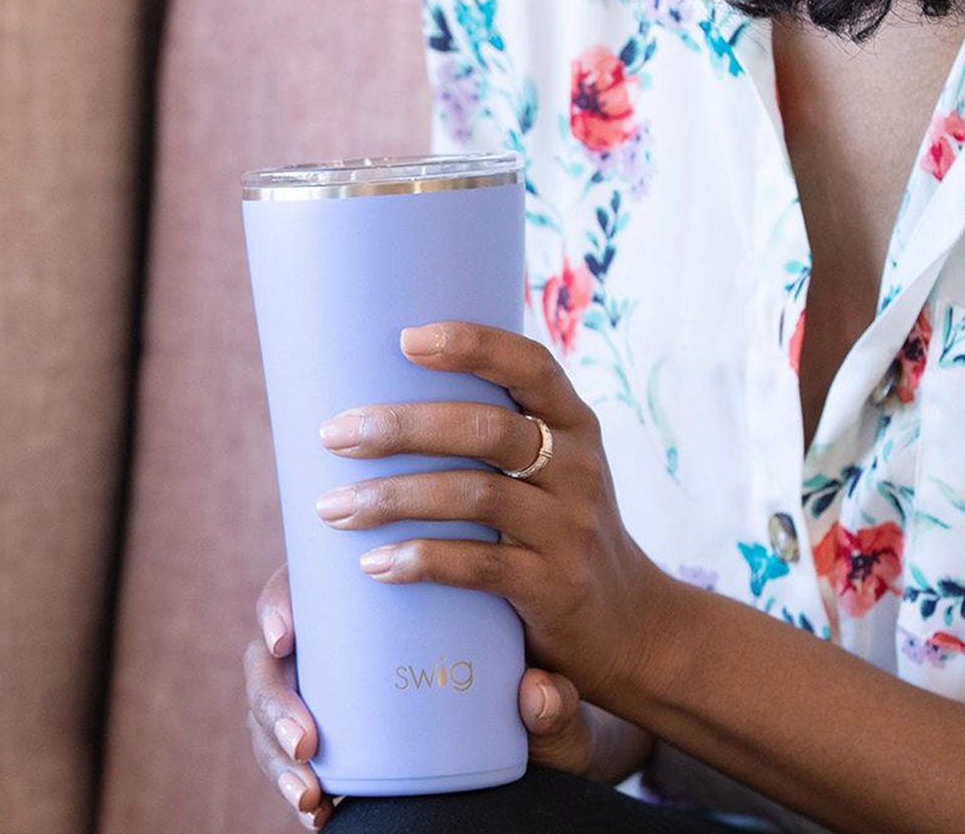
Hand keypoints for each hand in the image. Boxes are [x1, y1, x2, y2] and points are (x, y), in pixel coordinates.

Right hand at [244, 567, 604, 829]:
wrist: (547, 743)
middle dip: (272, 702)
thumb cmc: (536, 690)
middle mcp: (349, 643)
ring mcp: (338, 693)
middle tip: (305, 743)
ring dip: (274, 754)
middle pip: (275, 657)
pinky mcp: (341, 742)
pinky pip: (295, 758)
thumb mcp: (547, 690)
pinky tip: (316, 812)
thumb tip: (535, 690)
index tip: (286, 639)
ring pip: (272, 711)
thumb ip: (552, 695)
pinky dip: (294, 785)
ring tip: (310, 794)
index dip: (278, 604)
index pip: (310, 582)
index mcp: (385, 600)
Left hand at [312, 320, 673, 703]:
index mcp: (575, 425)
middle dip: (403, 427)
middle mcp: (578, 469)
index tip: (405, 338)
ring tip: (333, 507)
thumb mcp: (553, 473)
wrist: (631, 627)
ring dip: (394, 498)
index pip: (531, 365)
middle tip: (334, 435)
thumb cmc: (560, 533)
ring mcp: (570, 529)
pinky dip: (421, 560)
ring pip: (475, 496)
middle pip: (488, 429)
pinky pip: (481, 567)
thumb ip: (499, 437)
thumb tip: (385, 396)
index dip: (473, 345)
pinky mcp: (556, 588)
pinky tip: (373, 563)